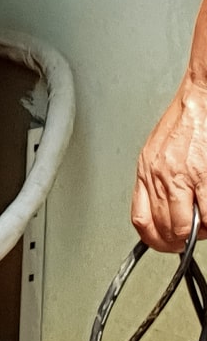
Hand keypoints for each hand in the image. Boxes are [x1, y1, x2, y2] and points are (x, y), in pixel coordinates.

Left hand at [132, 74, 206, 251]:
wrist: (200, 97)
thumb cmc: (185, 121)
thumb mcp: (158, 150)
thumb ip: (158, 179)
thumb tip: (164, 207)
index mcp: (146, 169)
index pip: (140, 220)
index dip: (155, 239)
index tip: (169, 243)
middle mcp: (159, 175)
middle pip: (163, 230)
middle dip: (181, 240)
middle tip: (196, 234)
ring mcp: (181, 176)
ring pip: (186, 228)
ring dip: (201, 232)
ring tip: (206, 223)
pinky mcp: (204, 176)